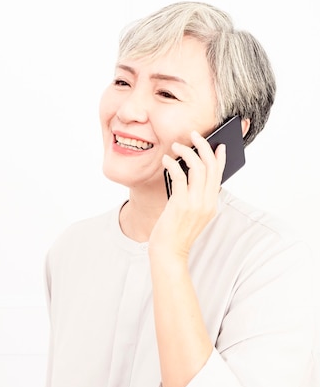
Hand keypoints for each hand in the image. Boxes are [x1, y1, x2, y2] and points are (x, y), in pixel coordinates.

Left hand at [149, 130, 225, 261]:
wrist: (169, 252)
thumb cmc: (177, 232)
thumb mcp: (192, 213)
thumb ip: (196, 196)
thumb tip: (190, 172)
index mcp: (212, 204)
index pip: (220, 175)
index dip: (220, 157)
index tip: (218, 144)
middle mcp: (207, 202)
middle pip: (211, 166)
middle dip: (203, 146)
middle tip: (193, 135)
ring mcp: (195, 203)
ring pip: (198, 167)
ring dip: (187, 152)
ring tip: (176, 145)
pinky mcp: (181, 203)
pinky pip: (179, 176)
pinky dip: (173, 164)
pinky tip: (166, 160)